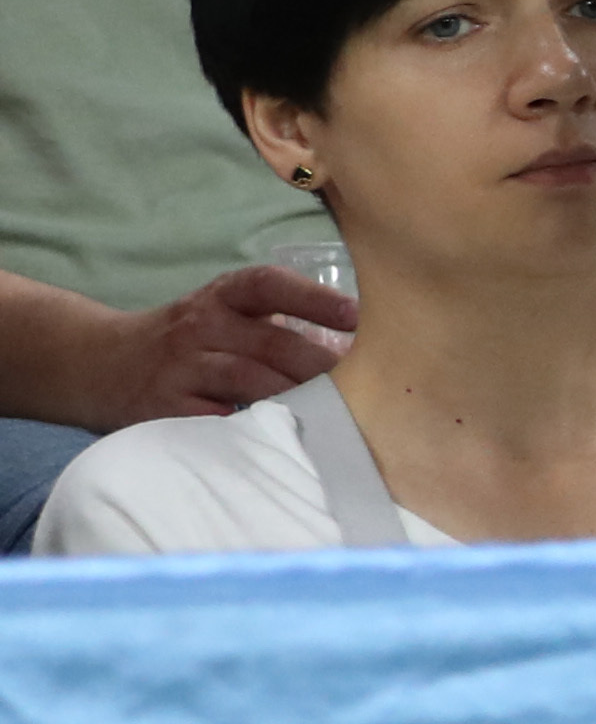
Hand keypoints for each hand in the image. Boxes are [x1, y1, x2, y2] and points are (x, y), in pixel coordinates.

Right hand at [82, 266, 355, 423]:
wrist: (98, 364)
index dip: (312, 297)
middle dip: (322, 366)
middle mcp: (200, 327)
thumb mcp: (220, 316)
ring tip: (339, 414)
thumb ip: (275, 325)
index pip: (267, 285)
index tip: (355, 316)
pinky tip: (284, 439)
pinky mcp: (164, 408)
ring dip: (297, 398)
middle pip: (271, 343)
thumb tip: (358, 350)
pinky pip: (215, 420)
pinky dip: (250, 429)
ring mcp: (180, 368)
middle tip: (370, 386)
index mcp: (221, 299)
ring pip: (248, 380)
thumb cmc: (186, 342)